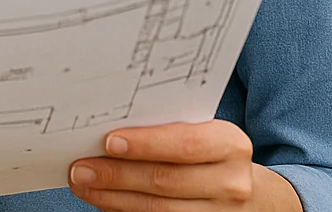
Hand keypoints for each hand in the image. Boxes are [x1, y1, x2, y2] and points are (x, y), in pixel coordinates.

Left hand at [68, 121, 303, 210]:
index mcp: (231, 145)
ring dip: (113, 196)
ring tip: (83, 182)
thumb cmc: (212, 152)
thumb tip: (107, 129)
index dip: (146, 144)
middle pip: (166, 181)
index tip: (108, 141)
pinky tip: (103, 199)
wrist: (250, 193)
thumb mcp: (203, 132)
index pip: (186, 144)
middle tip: (81, 166)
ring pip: (158, 210)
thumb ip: (167, 127)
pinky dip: (124, 210)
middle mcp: (231, 183)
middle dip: (117, 174)